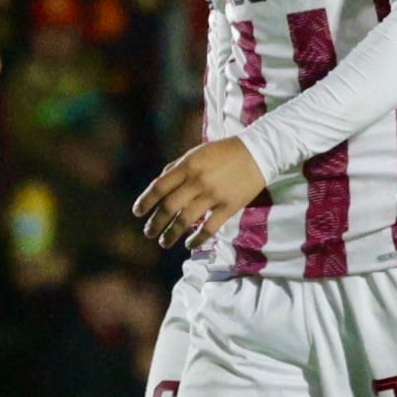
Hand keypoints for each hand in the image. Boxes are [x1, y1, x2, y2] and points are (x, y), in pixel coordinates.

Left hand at [135, 136, 267, 250]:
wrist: (259, 152)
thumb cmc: (225, 152)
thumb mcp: (197, 152)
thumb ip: (177, 167)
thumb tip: (160, 183)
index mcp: (188, 165)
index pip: (160, 187)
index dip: (146, 201)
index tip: (137, 213)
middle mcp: (197, 181)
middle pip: (170, 207)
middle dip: (156, 222)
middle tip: (148, 233)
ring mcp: (214, 195)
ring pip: (186, 220)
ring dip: (171, 234)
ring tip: (163, 242)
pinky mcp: (229, 206)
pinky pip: (210, 227)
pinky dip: (197, 238)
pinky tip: (189, 244)